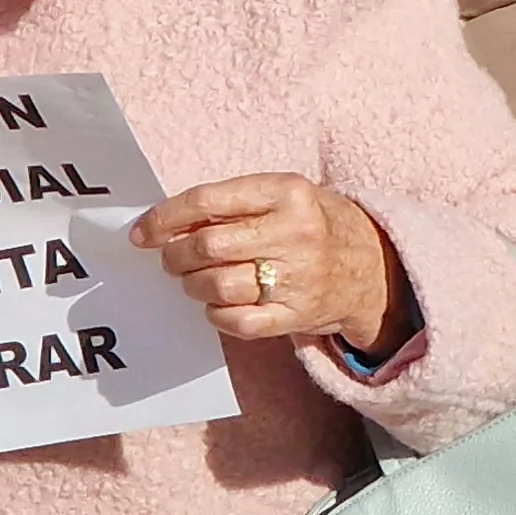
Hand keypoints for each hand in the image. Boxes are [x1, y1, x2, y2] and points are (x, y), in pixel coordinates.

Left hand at [133, 174, 405, 351]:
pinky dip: (216, 314)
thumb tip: (166, 225)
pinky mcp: (298, 315)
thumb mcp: (283, 195)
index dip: (164, 218)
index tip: (142, 233)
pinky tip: (218, 304)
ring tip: (196, 280)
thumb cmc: (314, 224)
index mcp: (288, 193)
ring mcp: (299, 278)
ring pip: (217, 286)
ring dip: (193, 285)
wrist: (373, 266)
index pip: (208, 201)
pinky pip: (237, 321)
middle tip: (172, 259)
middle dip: (175, 256)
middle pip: (207, 247)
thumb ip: (232, 203)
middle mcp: (296, 233)